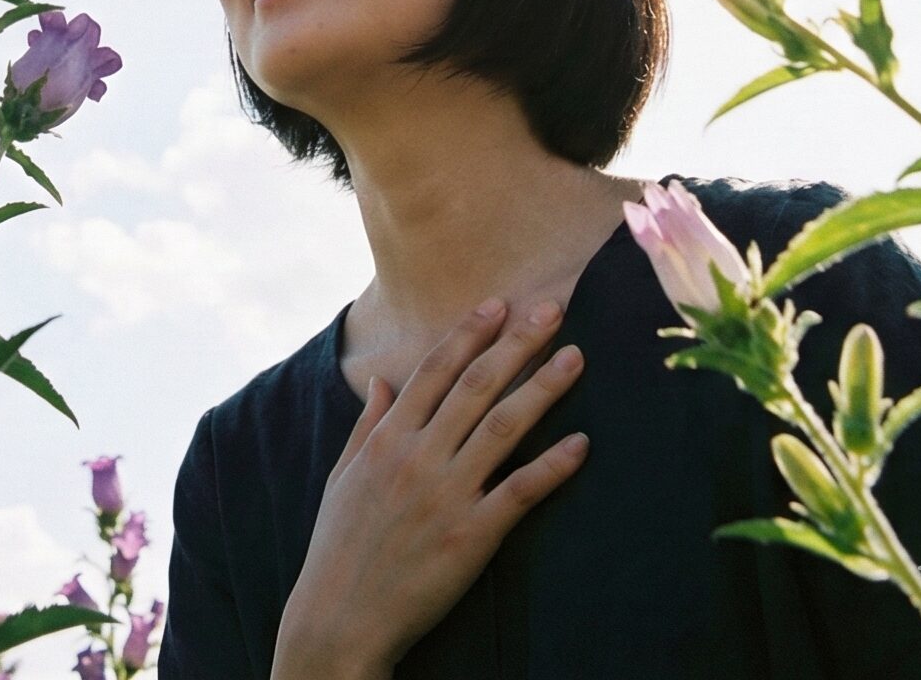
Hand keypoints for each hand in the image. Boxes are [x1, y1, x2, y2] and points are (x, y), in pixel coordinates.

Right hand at [271, 296, 588, 676]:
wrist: (340, 616)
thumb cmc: (339, 545)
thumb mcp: (343, 475)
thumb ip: (368, 424)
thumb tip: (382, 380)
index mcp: (387, 437)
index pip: (435, 370)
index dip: (469, 333)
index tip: (498, 304)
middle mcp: (418, 456)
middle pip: (476, 386)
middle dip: (516, 343)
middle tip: (551, 310)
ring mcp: (447, 495)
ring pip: (504, 428)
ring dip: (542, 388)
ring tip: (574, 357)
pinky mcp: (471, 537)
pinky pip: (519, 492)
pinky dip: (552, 467)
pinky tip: (581, 444)